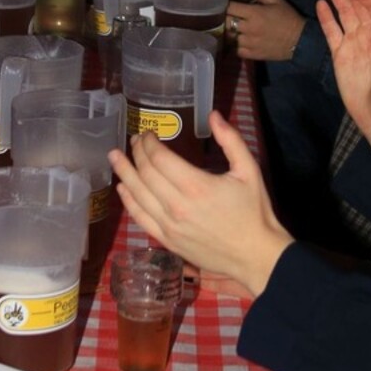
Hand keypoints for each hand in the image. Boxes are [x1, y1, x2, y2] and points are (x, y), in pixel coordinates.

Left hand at [107, 112, 290, 296]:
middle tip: (134, 141)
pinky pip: (140, 218)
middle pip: (146, 174)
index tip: (148, 133)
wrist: (256, 256)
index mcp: (196, 186)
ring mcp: (169, 226)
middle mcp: (177, 206)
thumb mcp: (249, 170)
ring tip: (115, 157)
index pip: (159, 158)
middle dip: (136, 153)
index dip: (149, 143)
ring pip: (138, 195)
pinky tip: (122, 188)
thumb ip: (231, 140)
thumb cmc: (254, 211)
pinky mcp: (167, 241)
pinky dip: (128, 201)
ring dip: (125, 173)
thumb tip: (213, 114)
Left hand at [226, 0, 303, 60]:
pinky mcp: (253, 55)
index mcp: (253, 13)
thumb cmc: (287, 16)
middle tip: (232, 16)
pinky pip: (237, 50)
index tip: (227, 3)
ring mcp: (250, 43)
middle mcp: (249, 28)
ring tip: (238, 29)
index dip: (226, 4)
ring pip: (231, 37)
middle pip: (226, 22)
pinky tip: (244, 41)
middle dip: (227, 17)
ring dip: (233, 32)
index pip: (229, 7)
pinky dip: (238, 46)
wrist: (300, 39)